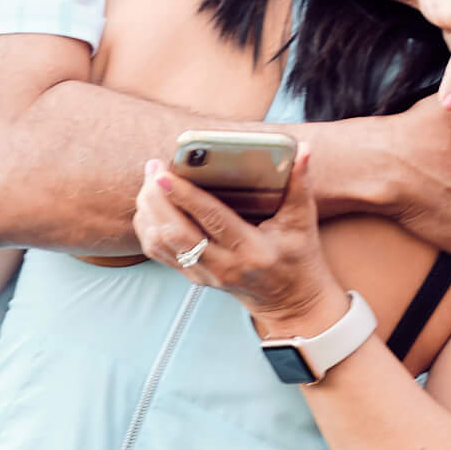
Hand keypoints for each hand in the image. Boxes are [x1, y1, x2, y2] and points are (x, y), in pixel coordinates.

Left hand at [137, 148, 342, 336]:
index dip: (184, 196)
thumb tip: (303, 149)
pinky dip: (147, 226)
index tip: (164, 174)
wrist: (290, 300)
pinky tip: (150, 204)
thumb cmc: (297, 257)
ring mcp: (205, 274)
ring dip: (148, 210)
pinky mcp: (192, 277)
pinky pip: (158, 251)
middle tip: (154, 168)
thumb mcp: (303, 222)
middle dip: (157, 198)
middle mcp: (224, 265)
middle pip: (175, 232)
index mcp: (252, 250)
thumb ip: (300, 184)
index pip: (211, 220)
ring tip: (151, 182)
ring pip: (160, 243)